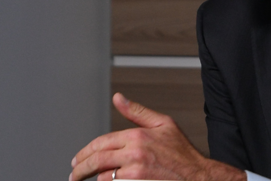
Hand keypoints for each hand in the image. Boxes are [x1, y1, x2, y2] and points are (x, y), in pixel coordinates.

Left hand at [70, 93, 245, 180]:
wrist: (196, 174)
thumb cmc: (182, 151)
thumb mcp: (162, 124)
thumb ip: (136, 111)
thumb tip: (118, 98)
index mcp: (137, 135)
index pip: (101, 143)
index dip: (85, 152)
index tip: (77, 159)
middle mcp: (134, 153)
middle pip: (96, 160)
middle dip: (80, 168)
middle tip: (74, 173)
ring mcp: (135, 171)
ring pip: (102, 176)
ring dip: (91, 179)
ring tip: (84, 180)